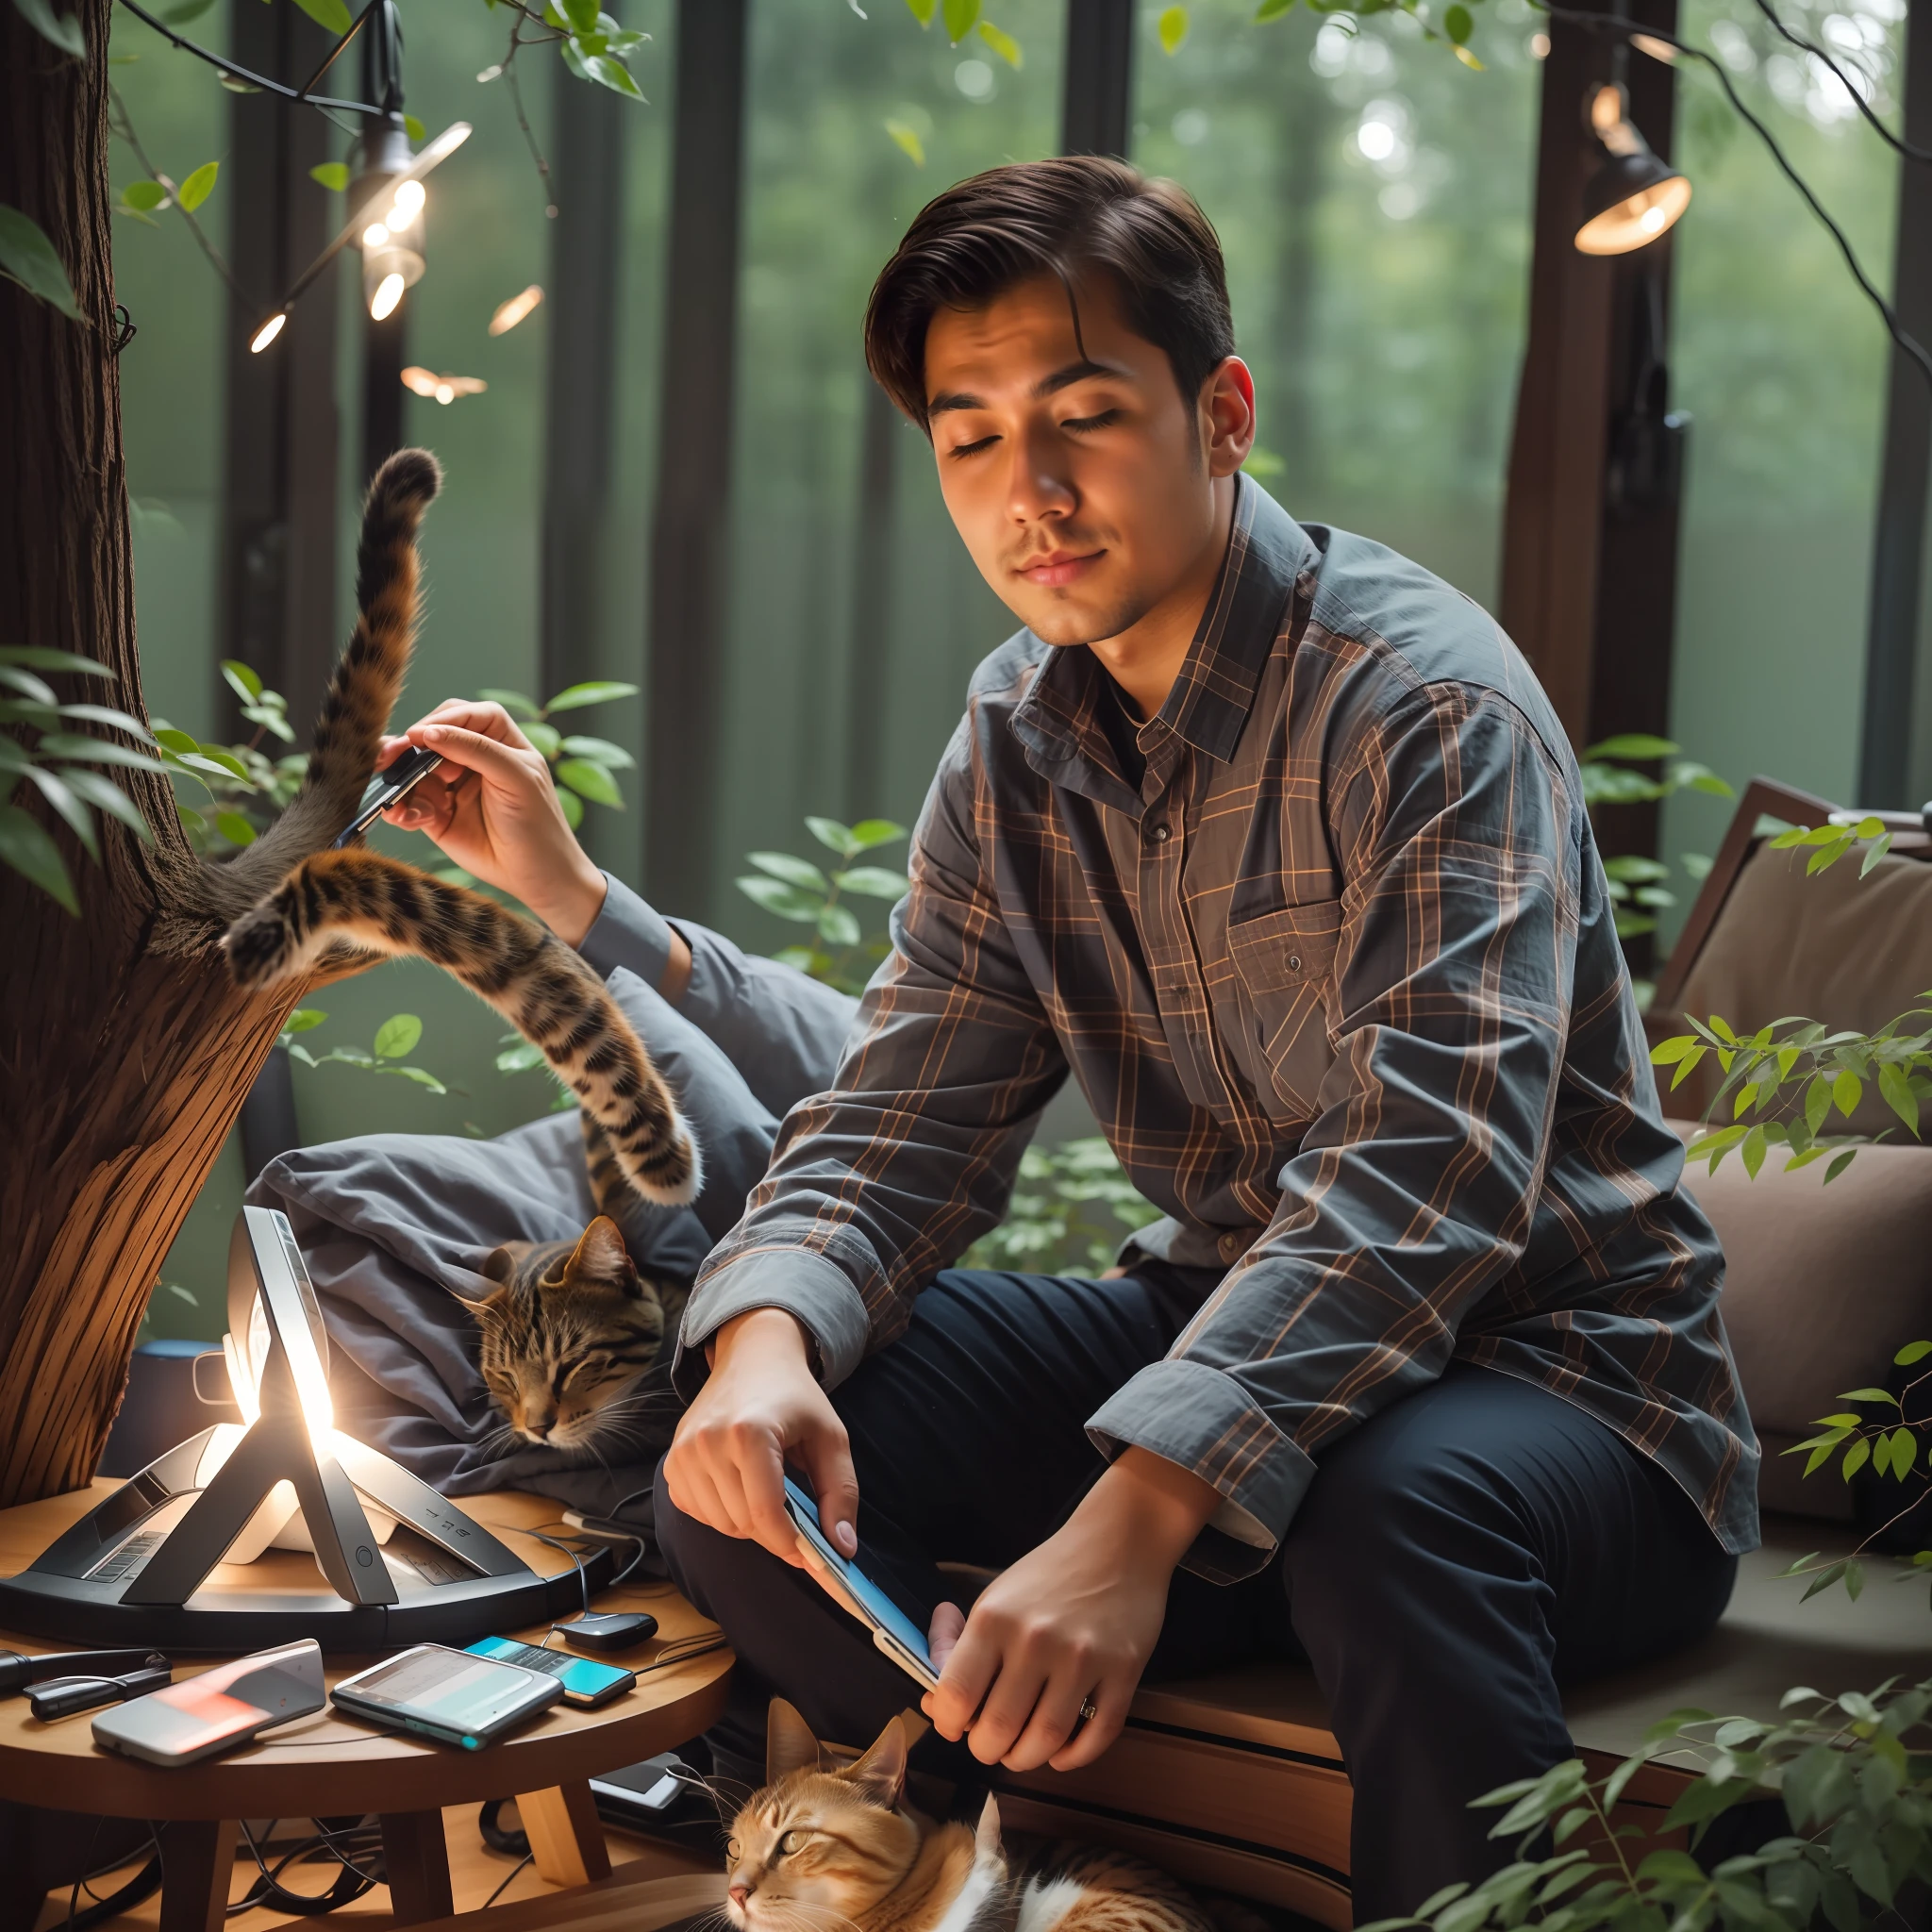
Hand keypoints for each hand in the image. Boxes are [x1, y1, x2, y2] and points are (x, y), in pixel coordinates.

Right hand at [374, 700, 606, 944]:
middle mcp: (472, 759)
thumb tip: (427, 732)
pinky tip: (405, 818)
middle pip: (430, 738)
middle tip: (390, 758)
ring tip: (394, 796)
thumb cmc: (537, 822)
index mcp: (498, 741)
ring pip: (413, 771)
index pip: (465, 715)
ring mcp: (451, 786)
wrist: (537, 876)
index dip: (442, 720)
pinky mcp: (437, 815)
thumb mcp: (514, 777)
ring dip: (400, 782)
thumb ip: (475, 749)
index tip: (420, 734)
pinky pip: (410, 804)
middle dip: (408, 748)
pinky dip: (403, 809)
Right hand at [663, 1307, 859, 1568]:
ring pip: (721, 1525)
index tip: (812, 1555)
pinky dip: (724, 1513)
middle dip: (775, 1532)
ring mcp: (683, 1453)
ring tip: (769, 1492)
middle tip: (797, 1517)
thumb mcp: (831, 1438)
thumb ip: (840, 1493)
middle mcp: (708, 1442)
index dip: (791, 1544)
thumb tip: (841, 1549)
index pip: (765, 1513)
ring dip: (749, 1523)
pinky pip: (699, 1514)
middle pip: (743, 1523)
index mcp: (749, 1432)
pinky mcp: (672, 1463)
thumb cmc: (797, 1398)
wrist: (753, 1357)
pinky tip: (741, 1486)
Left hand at [919, 1448, 1219, 1773]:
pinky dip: (1073, 1757)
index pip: (955, 1695)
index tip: (954, 1726)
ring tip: (1022, 1750)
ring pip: (1046, 1741)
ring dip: (1026, 1759)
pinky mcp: (1125, 1671)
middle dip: (987, 1749)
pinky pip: (1097, 1736)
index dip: (947, 1723)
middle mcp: (1036, 1640)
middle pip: (998, 1729)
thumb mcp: (993, 1599)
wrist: (1119, 1541)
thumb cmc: (1049, 1575)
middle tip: (991, 1743)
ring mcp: (1084, 1658)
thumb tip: (934, 1703)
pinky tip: (1061, 1751)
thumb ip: (961, 1650)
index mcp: (994, 1619)